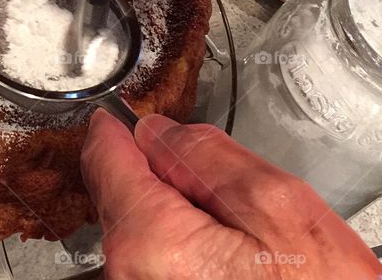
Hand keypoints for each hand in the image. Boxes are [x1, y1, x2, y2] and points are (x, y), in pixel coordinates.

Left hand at [81, 111, 381, 278]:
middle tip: (222, 191)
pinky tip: (229, 262)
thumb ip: (206, 155)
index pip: (105, 158)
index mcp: (149, 238)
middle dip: (162, 175)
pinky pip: (154, 262)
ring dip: (175, 215)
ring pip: (140, 228)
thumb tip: (156, 132)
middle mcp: (128, 274)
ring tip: (238, 236)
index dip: (123, 128)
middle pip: (123, 192)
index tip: (133, 117)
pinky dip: (181, 248)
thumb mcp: (276, 204)